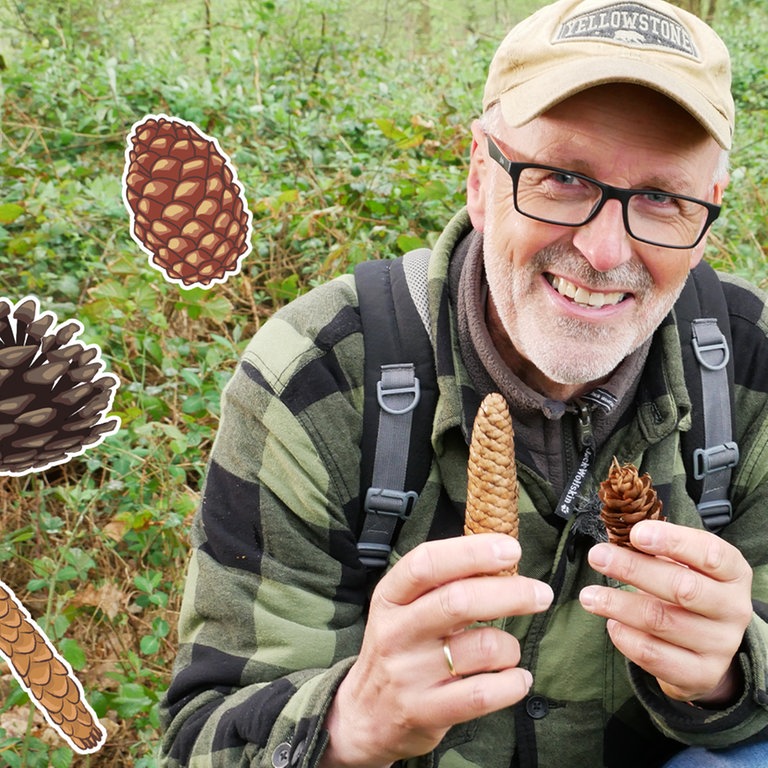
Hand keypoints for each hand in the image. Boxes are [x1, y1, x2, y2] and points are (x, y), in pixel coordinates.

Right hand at [320, 534, 552, 767]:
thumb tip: (498, 556)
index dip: (472, 552)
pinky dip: (512, 684)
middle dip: (511, 593)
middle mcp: (396, 631)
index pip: (427, 562)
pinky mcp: (424, 711)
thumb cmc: (399, 649)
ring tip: (509, 650)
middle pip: (459, 601)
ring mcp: (408, 674)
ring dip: (510, 646)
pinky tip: (517, 679)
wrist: (362, 716)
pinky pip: (483, 694)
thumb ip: (441, 584)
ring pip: (481, 648)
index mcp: (390, 596)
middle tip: (540, 593)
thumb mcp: (403, 609)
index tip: (511, 549)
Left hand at [580, 519, 752, 704]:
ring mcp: (720, 644)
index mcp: (732, 573)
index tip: (636, 534)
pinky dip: (626, 637)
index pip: (710, 554)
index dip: (673, 541)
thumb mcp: (684, 564)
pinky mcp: (702, 673)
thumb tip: (616, 534)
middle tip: (597, 557)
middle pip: (682, 587)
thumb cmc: (688, 587)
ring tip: (589, 596)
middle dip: (633, 569)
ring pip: (662, 621)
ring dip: (618, 604)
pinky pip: (654, 655)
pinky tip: (612, 624)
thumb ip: (657, 550)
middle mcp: (733, 609)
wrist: (708, 645)